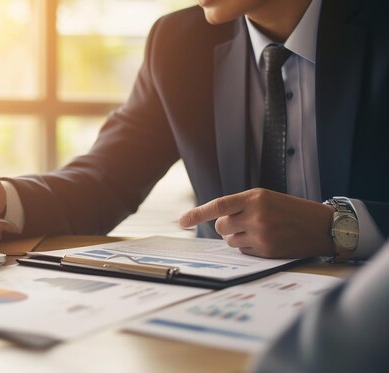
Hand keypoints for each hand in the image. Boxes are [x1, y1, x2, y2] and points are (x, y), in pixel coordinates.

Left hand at [178, 188, 334, 258]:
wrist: (322, 226)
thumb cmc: (291, 210)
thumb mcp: (267, 198)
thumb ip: (241, 205)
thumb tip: (214, 220)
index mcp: (255, 197)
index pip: (218, 205)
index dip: (197, 214)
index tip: (181, 221)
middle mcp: (256, 214)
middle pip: (220, 226)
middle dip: (226, 226)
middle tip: (244, 223)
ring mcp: (261, 233)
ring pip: (229, 241)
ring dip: (237, 237)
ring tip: (258, 231)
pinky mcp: (266, 250)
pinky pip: (242, 251)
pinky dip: (248, 247)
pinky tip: (265, 241)